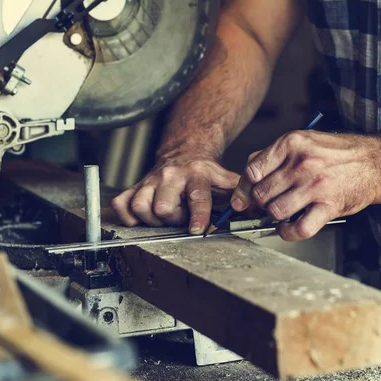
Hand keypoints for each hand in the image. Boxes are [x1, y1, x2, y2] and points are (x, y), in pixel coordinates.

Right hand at [111, 154, 238, 233]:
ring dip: (151, 219)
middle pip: (161, 206)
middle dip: (172, 219)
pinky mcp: (135, 185)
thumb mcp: (226, 179)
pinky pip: (122, 204)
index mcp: (196, 175)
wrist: (185, 152)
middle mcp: (170, 176)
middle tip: (181, 217)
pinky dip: (127, 216)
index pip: (197, 196)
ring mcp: (150, 180)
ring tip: (166, 216)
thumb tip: (259, 209)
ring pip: (139, 206)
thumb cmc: (205, 173)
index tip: (198, 229)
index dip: (197, 214)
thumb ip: (242, 194)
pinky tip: (142, 217)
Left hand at [230, 131, 380, 240]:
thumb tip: (247, 178)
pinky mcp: (329, 206)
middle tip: (265, 206)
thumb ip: (274, 155)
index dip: (243, 188)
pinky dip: (288, 233)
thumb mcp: (304, 141)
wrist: (375, 162)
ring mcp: (316, 185)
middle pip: (261, 193)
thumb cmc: (338, 153)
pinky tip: (289, 228)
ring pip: (275, 211)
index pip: (252, 171)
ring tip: (280, 214)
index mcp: (291, 143)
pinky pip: (298, 228)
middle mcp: (302, 163)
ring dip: (273, 217)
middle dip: (259, 204)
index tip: (243, 198)